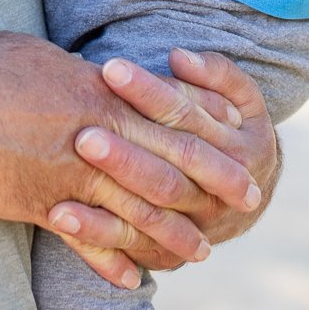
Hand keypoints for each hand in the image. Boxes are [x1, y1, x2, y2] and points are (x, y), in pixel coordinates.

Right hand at [0, 32, 240, 286]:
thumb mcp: (36, 56)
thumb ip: (76, 73)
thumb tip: (92, 73)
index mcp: (103, 95)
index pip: (174, 117)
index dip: (212, 134)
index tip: (240, 144)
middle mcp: (100, 137)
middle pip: (174, 167)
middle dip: (215, 188)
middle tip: (248, 203)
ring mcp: (76, 178)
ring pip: (141, 212)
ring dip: (175, 235)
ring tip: (201, 252)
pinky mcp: (48, 208)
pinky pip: (91, 243)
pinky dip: (113, 264)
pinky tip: (132, 282)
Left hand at [45, 49, 279, 276]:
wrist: (250, 197)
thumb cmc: (232, 129)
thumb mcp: (243, 98)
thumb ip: (215, 73)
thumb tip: (177, 58)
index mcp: (242, 148)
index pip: (187, 116)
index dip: (149, 93)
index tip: (110, 70)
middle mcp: (221, 194)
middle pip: (167, 169)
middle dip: (125, 151)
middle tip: (83, 133)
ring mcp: (195, 229)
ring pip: (149, 212)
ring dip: (105, 197)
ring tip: (66, 176)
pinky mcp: (169, 251)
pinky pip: (129, 244)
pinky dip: (95, 233)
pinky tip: (58, 216)